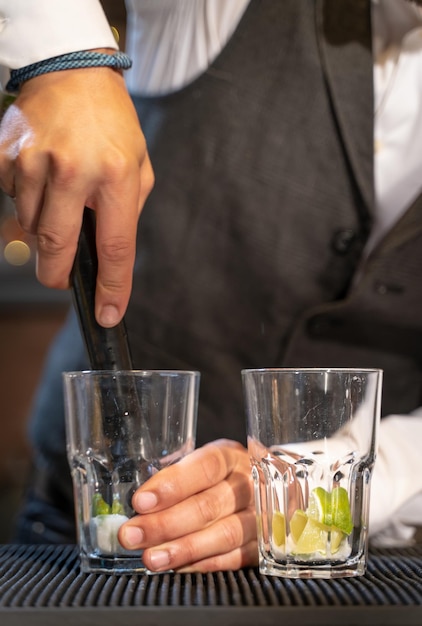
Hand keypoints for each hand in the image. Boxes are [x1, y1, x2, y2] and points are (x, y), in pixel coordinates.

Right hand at [0, 66, 153, 326]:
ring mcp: (35, 163)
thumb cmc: (112, 123)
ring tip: (60, 201)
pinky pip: (13, 202)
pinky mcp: (8, 157)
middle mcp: (73, 171)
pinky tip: (43, 179)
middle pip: (58, 249)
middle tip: (63, 279)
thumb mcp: (138, 165)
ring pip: (31, 228)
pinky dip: (28, 203)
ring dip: (45, 230)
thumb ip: (126, 211)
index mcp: (116, 175)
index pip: (115, 247)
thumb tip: (105, 253)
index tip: (106, 314)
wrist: (71, 71)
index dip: (111, 287)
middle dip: (58, 276)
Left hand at [118, 439, 257, 571]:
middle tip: (132, 534)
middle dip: (165, 523)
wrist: (270, 488)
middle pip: (209, 505)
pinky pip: (234, 558)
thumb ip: (175, 476)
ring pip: (224, 534)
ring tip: (151, 558)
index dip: (172, 484)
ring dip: (183, 549)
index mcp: (231, 456)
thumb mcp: (203, 462)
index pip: (205, 467)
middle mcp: (249, 485)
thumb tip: (134, 501)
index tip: (141, 501)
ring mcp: (260, 516)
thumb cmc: (221, 475)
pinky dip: (203, 564)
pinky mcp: (264, 546)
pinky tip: (177, 567)